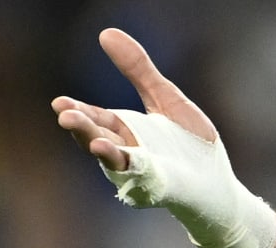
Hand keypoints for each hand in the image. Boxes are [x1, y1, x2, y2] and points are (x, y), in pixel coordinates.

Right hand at [51, 29, 216, 171]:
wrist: (216, 181)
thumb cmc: (188, 142)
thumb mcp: (163, 97)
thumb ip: (138, 69)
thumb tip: (106, 33)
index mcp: (123, 131)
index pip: (95, 119)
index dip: (78, 111)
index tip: (60, 103)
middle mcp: (125, 152)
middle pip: (97, 139)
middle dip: (81, 129)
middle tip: (64, 116)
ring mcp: (140, 173)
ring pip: (116, 161)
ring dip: (103, 152)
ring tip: (94, 142)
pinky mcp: (157, 187)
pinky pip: (144, 178)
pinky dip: (136, 170)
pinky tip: (130, 159)